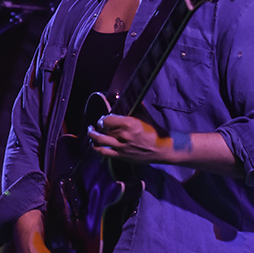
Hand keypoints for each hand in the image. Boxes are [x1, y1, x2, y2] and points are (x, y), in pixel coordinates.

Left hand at [89, 114, 241, 176]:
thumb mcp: (144, 115)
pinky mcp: (121, 156)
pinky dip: (97, 148)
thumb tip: (122, 96)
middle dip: (98, 126)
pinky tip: (94, 145)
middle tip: (97, 124)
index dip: (103, 118)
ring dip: (93, 136)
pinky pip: (104, 153)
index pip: (107, 120)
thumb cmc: (154, 130)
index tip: (104, 118)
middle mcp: (123, 136)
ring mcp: (121, 147)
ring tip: (91, 132)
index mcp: (129, 124)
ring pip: (100, 142)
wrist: (163, 149)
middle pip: (103, 130)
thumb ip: (133, 106)